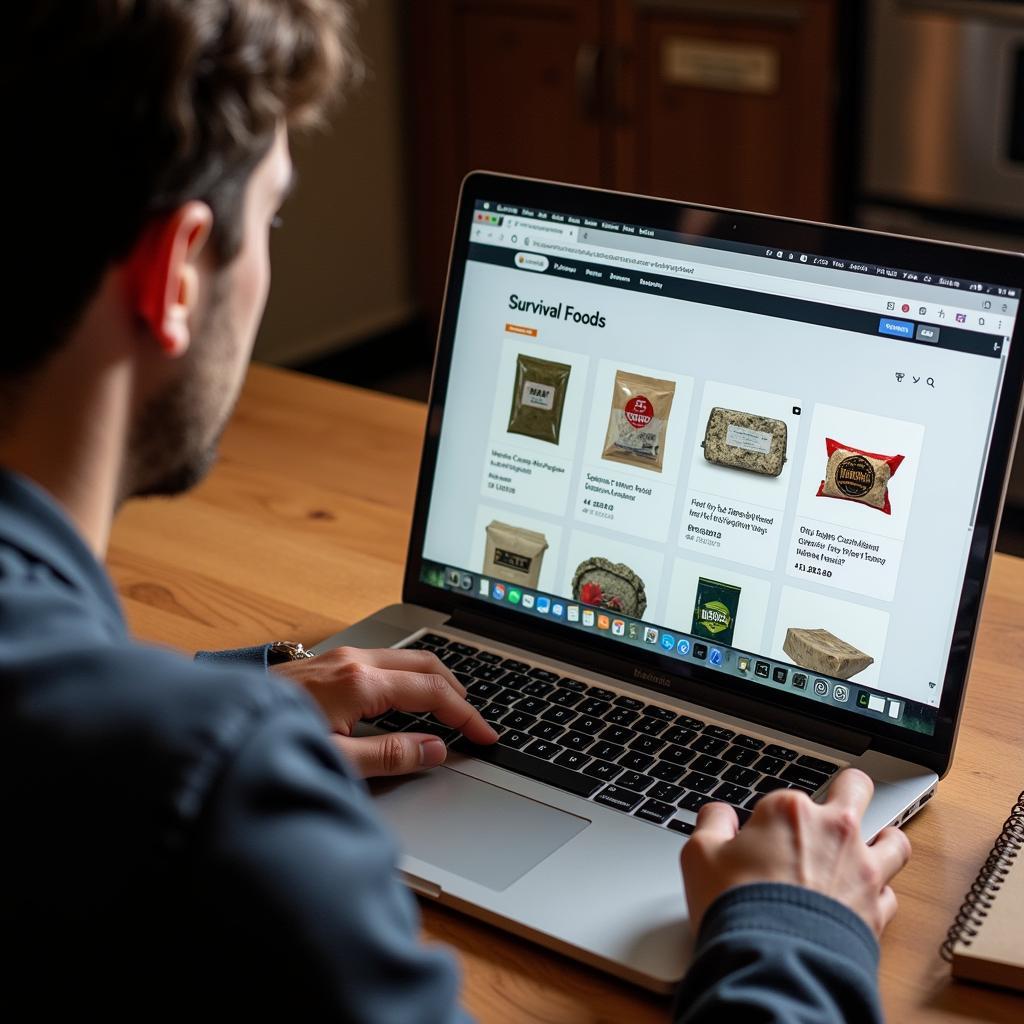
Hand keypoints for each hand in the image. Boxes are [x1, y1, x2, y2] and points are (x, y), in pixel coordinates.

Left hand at [273, 646, 497, 776]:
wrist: (214, 725)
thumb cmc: (266, 744)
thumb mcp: (335, 760)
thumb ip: (390, 755)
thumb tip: (435, 749)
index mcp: (361, 683)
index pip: (433, 694)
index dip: (467, 716)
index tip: (486, 737)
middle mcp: (353, 661)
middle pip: (427, 666)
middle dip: (458, 692)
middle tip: (475, 722)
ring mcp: (339, 656)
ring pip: (406, 658)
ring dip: (435, 681)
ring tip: (451, 709)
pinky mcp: (326, 661)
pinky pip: (385, 661)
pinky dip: (410, 677)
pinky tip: (408, 698)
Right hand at [680, 768, 910, 938]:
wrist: (775, 963)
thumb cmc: (737, 905)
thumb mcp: (699, 856)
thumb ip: (712, 824)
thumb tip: (719, 815)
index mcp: (789, 811)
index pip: (784, 798)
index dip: (769, 818)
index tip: (756, 838)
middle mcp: (832, 831)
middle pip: (856, 788)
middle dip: (849, 789)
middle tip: (837, 801)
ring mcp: (861, 869)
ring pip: (893, 840)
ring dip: (884, 839)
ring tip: (876, 843)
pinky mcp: (877, 910)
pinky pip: (890, 893)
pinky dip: (879, 894)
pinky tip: (866, 898)